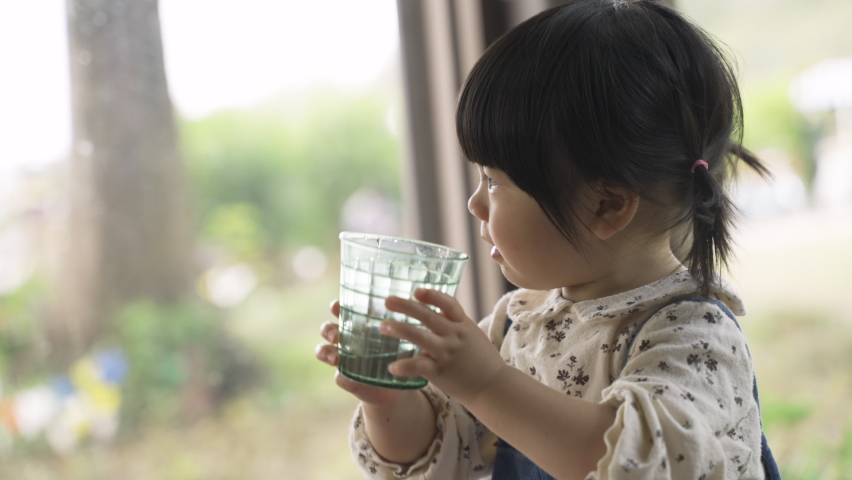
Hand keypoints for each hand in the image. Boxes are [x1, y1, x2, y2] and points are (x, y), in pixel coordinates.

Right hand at [316, 300, 406, 406]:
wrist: (399, 384)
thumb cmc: (400, 352)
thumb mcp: (402, 335)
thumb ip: (401, 323)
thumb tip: (411, 304)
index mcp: (357, 324)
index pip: (340, 311)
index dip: (335, 307)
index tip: (336, 306)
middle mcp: (346, 340)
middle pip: (327, 329)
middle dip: (327, 330)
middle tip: (336, 335)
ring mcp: (343, 359)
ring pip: (323, 351)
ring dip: (325, 352)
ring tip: (335, 358)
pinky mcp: (347, 379)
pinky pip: (339, 377)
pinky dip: (342, 377)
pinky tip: (348, 377)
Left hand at [382, 288, 505, 406]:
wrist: (492, 386)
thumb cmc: (480, 358)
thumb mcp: (471, 334)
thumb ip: (453, 323)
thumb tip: (432, 309)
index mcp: (462, 324)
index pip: (448, 304)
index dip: (432, 295)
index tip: (416, 291)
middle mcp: (454, 335)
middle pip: (428, 316)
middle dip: (407, 307)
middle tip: (388, 301)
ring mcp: (446, 353)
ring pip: (420, 337)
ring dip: (400, 330)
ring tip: (383, 326)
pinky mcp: (440, 371)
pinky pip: (419, 366)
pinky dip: (404, 366)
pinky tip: (392, 367)